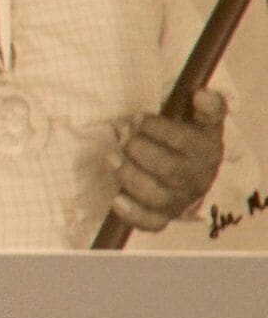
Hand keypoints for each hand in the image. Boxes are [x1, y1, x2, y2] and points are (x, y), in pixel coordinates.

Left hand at [112, 92, 229, 231]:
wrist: (191, 172)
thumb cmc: (189, 140)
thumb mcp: (202, 120)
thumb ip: (207, 106)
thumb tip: (202, 94)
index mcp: (207, 152)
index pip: (184, 141)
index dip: (156, 128)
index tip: (137, 118)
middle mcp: (197, 180)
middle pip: (168, 169)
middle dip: (138, 150)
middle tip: (121, 135)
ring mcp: (179, 200)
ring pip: (156, 196)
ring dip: (129, 176)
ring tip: (111, 158)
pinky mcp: (162, 216)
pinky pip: (150, 223)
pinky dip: (133, 214)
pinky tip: (116, 200)